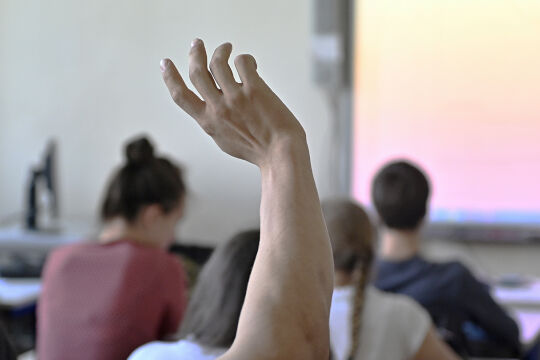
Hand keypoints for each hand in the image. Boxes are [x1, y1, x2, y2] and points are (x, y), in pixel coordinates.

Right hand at [160, 39, 305, 167]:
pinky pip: (242, 62)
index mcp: (207, 122)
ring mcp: (235, 98)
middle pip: (196, 72)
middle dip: (194, 53)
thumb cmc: (257, 150)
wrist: (280, 155)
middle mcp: (218, 108)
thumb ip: (215, 122)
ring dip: (220, 50)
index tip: (164, 62)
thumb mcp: (225, 140)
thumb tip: (212, 103)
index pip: (180, 96)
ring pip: (218, 62)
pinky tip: (252, 64)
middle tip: (197, 43)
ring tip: (226, 47)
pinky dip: (245, 59)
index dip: (170, 77)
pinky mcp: (254, 90)